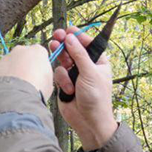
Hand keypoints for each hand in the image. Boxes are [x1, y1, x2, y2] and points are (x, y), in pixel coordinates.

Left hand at [0, 44, 52, 101]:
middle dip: (24, 66)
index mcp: (38, 51)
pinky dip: (2, 79)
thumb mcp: (48, 83)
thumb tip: (41, 80)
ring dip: (12, 73)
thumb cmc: (37, 89)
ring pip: (10, 63)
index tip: (39, 76)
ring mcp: (6, 56)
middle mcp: (21, 49)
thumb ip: (44, 76)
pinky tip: (5, 90)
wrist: (16, 96)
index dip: (39, 66)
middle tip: (26, 82)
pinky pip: (0, 72)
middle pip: (23, 56)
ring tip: (14, 88)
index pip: (40, 54)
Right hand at [49, 27, 118, 150]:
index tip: (69, 30)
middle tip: (57, 35)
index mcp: (98, 62)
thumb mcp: (90, 73)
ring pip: (63, 60)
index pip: (87, 44)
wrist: (88, 121)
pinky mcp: (64, 84)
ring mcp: (74, 75)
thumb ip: (79, 55)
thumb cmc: (96, 98)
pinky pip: (58, 74)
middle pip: (72, 49)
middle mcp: (85, 66)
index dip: (78, 36)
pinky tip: (67, 88)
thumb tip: (71, 38)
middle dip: (64, 43)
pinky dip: (61, 79)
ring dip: (61, 58)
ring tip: (54, 47)